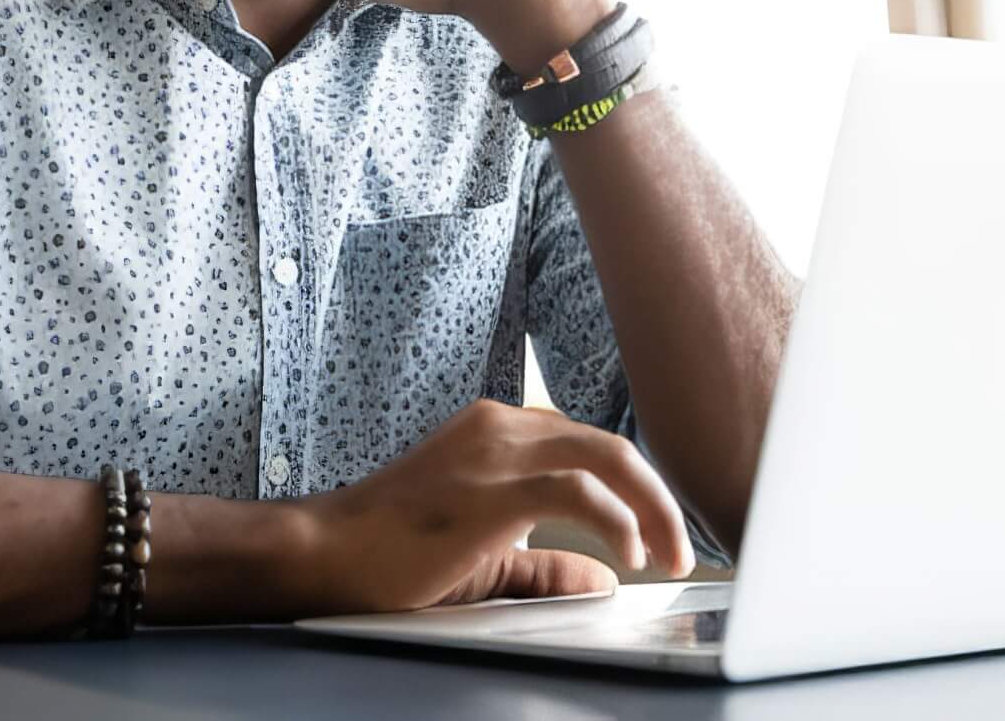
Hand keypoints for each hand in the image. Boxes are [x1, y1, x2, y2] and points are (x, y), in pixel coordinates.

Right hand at [289, 399, 695, 612]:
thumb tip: (602, 577)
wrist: (324, 554)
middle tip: (680, 548)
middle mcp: (500, 427)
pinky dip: (616, 520)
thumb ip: (543, 563)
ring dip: (651, 508)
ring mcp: (495, 451)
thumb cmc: (388, 553)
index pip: (588, 446)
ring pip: (605, 457)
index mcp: (497, 431)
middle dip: (657, 497)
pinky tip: (631, 554)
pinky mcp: (492, 488)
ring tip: (669, 554)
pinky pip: (578, 491)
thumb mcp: (483, 558)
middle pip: (608, 445)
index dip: (634, 489)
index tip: (659, 533)